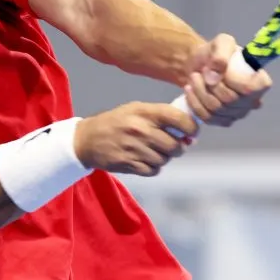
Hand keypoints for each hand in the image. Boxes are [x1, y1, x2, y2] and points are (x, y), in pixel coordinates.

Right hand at [73, 102, 198, 176]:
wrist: (87, 139)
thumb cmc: (117, 121)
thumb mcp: (137, 109)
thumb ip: (162, 117)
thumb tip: (189, 134)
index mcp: (145, 112)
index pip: (179, 119)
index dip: (192, 127)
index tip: (192, 132)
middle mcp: (141, 130)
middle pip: (175, 145)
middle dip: (179, 147)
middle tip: (173, 145)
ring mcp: (135, 149)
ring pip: (165, 160)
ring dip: (164, 158)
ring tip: (154, 151)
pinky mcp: (129, 164)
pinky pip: (153, 170)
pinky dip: (153, 167)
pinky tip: (145, 159)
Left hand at [183, 34, 272, 126]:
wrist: (200, 64)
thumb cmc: (216, 52)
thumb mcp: (221, 42)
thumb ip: (220, 54)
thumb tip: (214, 77)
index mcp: (260, 81)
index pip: (251, 89)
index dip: (233, 81)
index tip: (220, 69)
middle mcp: (253, 101)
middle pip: (230, 100)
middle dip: (210, 84)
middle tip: (201, 71)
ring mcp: (238, 113)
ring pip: (216, 110)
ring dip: (200, 92)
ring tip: (194, 77)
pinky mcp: (223, 120)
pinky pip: (208, 118)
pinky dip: (195, 103)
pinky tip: (190, 90)